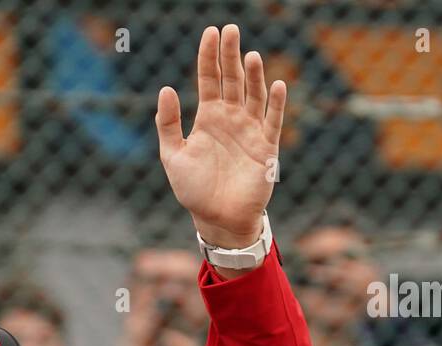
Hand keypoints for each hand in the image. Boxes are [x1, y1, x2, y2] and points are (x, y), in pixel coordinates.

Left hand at [155, 24, 285, 248]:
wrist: (218, 218)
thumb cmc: (194, 190)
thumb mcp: (172, 156)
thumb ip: (168, 124)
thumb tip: (165, 89)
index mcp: (208, 118)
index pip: (209, 79)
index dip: (209, 57)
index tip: (210, 33)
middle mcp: (231, 118)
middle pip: (232, 80)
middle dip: (231, 56)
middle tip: (231, 30)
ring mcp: (250, 130)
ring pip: (253, 95)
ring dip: (253, 75)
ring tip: (250, 55)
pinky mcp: (266, 147)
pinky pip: (273, 121)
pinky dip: (276, 103)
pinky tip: (276, 84)